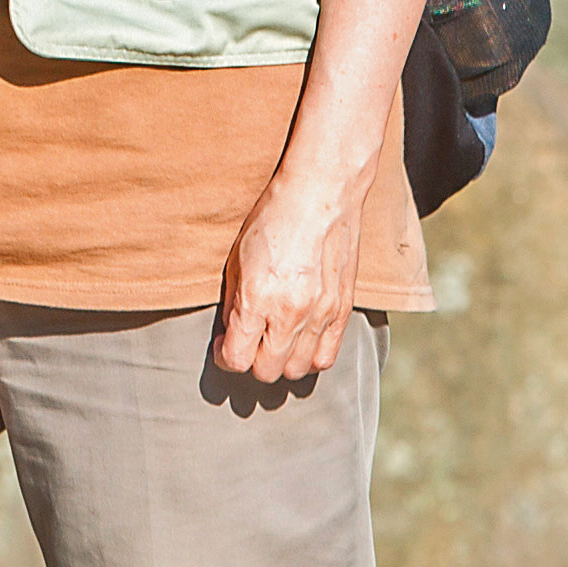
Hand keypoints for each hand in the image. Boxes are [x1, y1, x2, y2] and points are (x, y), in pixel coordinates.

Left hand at [213, 143, 379, 388]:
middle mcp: (290, 313)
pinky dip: (311, 357)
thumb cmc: (274, 220)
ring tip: (277, 342)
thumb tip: (232, 334)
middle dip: (251, 362)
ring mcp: (320, 314)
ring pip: (297, 370)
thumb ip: (234, 303)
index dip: (225, 357)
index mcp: (257, 299)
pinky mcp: (342, 310)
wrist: (321, 195)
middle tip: (249, 343)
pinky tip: (301, 340)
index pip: (236, 359)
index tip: (225, 344)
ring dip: (282, 362)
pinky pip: (327, 357)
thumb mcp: (237, 259)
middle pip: (266, 371)